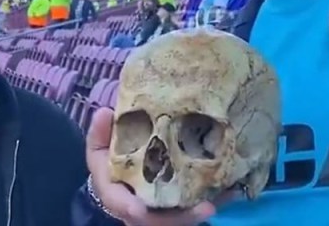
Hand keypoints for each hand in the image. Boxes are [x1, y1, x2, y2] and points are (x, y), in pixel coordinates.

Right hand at [86, 107, 236, 225]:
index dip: (128, 208)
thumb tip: (105, 112)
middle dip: (178, 219)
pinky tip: (228, 195)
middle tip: (205, 208)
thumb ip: (100, 133)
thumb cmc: (110, 159)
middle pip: (156, 222)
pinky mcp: (174, 210)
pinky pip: (190, 212)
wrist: (120, 176)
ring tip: (217, 203)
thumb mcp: (100, 147)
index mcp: (114, 192)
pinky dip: (207, 205)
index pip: (118, 203)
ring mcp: (157, 212)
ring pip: (175, 221)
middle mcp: (136, 209)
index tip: (138, 210)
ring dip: (196, 214)